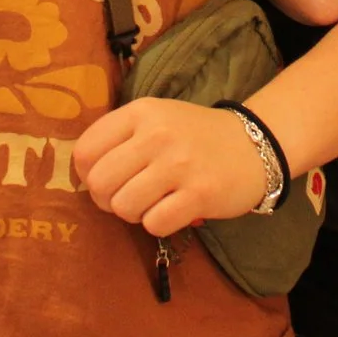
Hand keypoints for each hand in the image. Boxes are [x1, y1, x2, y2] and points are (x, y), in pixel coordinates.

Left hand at [75, 99, 266, 235]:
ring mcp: (180, 164)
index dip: (89, 174)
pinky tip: (173, 210)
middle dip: (107, 199)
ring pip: (123, 207)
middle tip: (128, 197)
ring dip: (134, 213)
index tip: (109, 178)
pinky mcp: (200, 194)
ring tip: (153, 202)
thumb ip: (119, 137)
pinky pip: (154, 224)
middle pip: (99, 183)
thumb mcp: (156, 118)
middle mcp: (157, 134)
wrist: (254, 144)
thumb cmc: (195, 136)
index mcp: (141, 112)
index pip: (85, 151)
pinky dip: (159, 224)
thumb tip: (83, 175)